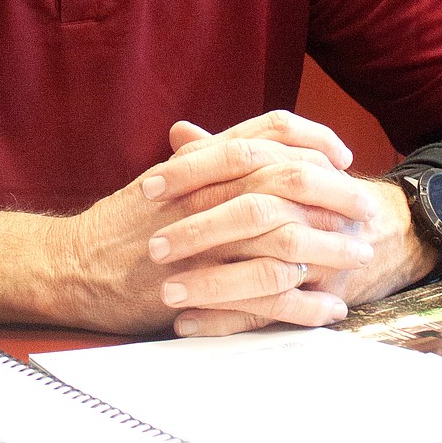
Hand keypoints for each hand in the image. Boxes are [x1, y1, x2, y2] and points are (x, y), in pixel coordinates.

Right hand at [0, 110, 380, 334]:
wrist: (74, 265)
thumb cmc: (119, 223)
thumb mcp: (164, 176)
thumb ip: (206, 157)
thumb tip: (254, 145)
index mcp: (199, 162)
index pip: (268, 132)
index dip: (311, 138)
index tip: (340, 154)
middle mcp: (205, 193)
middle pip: (289, 182)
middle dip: (337, 196)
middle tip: (367, 211)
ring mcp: (204, 240)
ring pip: (285, 238)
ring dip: (329, 251)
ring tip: (356, 262)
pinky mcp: (201, 287)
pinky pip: (268, 296)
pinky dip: (306, 304)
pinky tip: (329, 310)